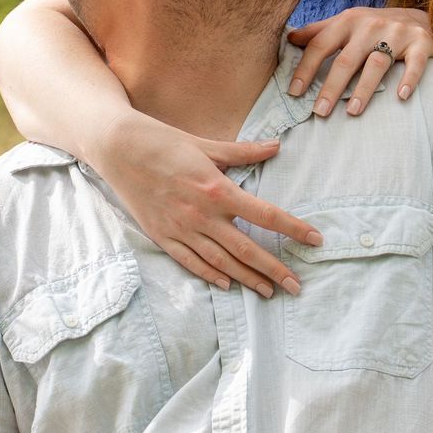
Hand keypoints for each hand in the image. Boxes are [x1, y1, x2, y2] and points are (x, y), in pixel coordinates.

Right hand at [92, 110, 322, 296]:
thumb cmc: (162, 141)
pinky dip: (210, 275)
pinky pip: (191, 262)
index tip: (315, 239)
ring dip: (247, 278)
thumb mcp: (206, 144)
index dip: (293, 228)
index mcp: (217, 189)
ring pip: (221, 262)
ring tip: (268, 291)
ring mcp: (180, 229)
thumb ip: (243, 152)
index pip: (265, 214)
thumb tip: (276, 146)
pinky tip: (227, 285)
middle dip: (274, 269)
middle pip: (246, 248)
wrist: (117, 149)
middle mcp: (201, 215)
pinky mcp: (162, 236)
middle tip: (296, 286)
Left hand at [286, 7, 432, 115]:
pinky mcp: (420, 43)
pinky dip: (409, 79)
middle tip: (319, 112)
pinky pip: (415, 64)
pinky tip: (401, 97)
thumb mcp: (347, 23)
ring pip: (377, 63)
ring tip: (352, 111)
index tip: (294, 93)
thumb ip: (319, 31)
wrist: (421, 19)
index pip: (321, 45)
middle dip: (332, 87)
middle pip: (347, 59)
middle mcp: (371, 25)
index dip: (306, 68)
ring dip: (364, 88)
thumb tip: (289, 39)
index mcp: (348, 21)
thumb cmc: (375, 27)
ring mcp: (397, 33)